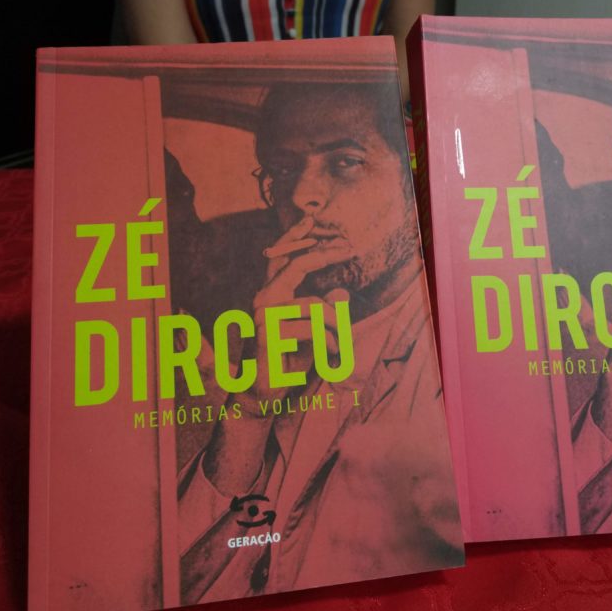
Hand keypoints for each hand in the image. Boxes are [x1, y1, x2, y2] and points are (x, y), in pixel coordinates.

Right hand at [246, 215, 354, 403]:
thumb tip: (341, 293)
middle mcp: (263, 298)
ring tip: (340, 345)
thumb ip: (324, 311)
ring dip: (336, 326)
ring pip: (314, 305)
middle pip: (297, 265)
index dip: (294, 236)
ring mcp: (263, 315)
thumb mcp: (313, 332)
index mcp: (270, 294)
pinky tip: (329, 355)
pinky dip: (328, 342)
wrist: (262, 391)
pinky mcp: (268, 333)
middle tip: (349, 248)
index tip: (311, 219)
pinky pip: (312, 328)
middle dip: (325, 254)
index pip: (280, 257)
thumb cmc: (288, 359)